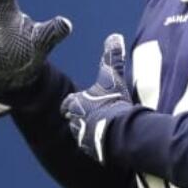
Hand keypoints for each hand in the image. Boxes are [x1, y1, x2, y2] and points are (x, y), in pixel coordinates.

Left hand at [60, 33, 133, 161]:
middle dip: (82, 117)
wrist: (118, 131)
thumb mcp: (114, 77)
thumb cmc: (113, 102)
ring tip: (104, 128)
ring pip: (81, 133)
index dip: (75, 101)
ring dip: (90, 130)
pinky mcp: (91, 151)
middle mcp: (74, 120)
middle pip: (74, 119)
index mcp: (76, 102)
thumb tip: (115, 35)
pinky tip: (108, 140)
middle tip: (96, 115)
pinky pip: (91, 147)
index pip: (68, 102)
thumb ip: (113, 57)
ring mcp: (81, 137)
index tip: (82, 101)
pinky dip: (97, 143)